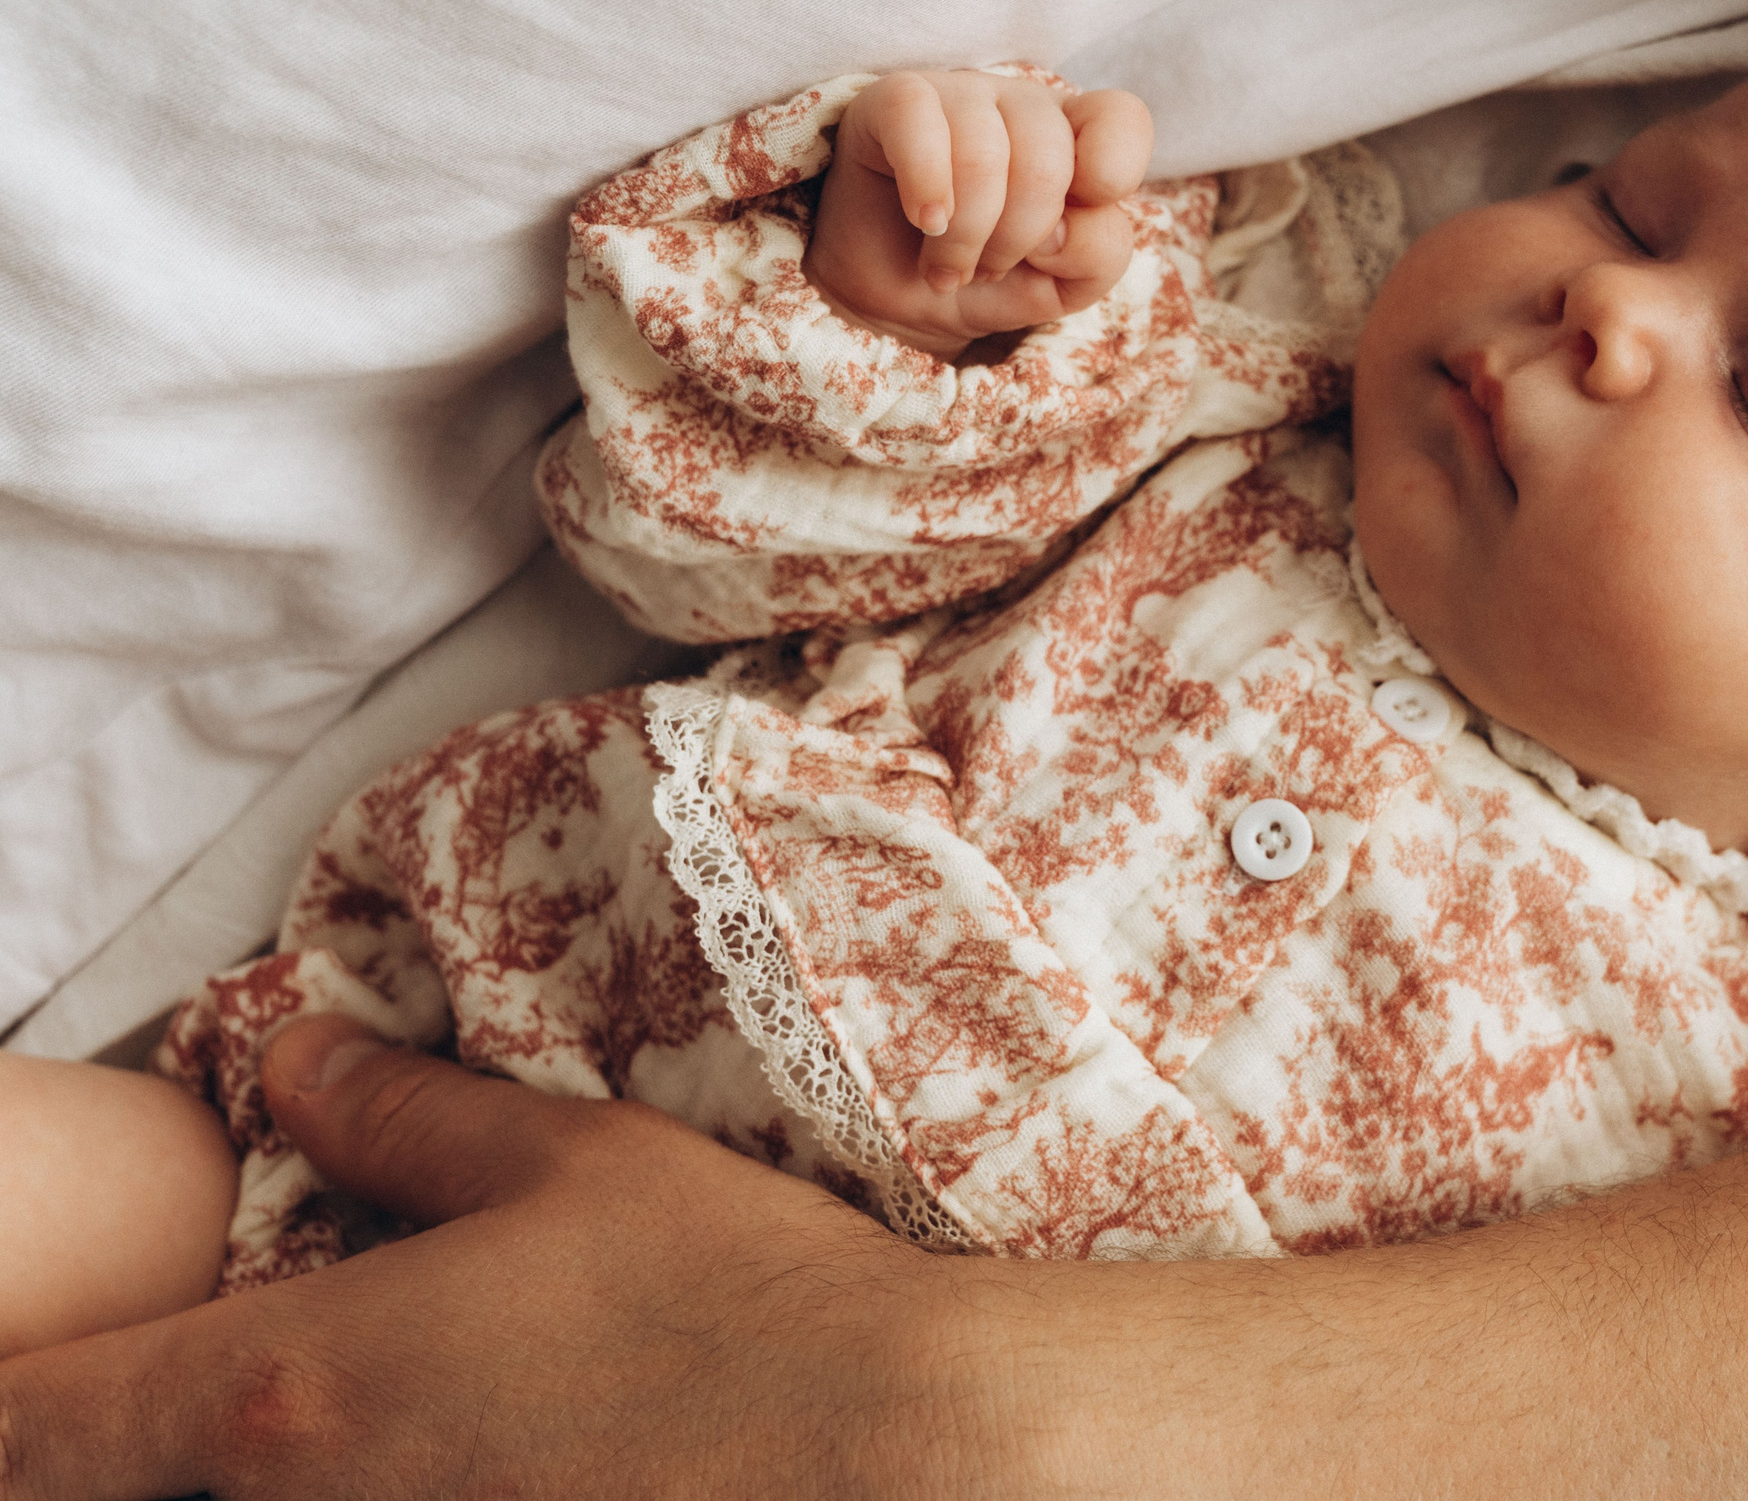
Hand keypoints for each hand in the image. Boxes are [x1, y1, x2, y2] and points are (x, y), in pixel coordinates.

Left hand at [0, 1017, 1005, 1498]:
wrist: (890, 1450)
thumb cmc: (728, 1295)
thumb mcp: (569, 1163)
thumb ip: (406, 1117)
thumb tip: (294, 1061)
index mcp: (283, 1392)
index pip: (30, 1428)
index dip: (11, 1400)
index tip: (35, 1378)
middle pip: (122, 1499)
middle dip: (136, 1447)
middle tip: (195, 1399)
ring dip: (248, 1478)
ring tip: (380, 1420)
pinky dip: (373, 1497)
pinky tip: (480, 1460)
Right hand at [805, 69, 1153, 356]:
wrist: (900, 299)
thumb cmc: (989, 280)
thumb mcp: (1065, 284)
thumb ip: (1099, 253)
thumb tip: (1060, 229)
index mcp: (1077, 137)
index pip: (1123, 119)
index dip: (1105, 181)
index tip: (1058, 238)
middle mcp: (1024, 104)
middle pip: (1046, 162)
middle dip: (1017, 240)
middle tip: (988, 269)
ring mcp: (960, 93)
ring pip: (982, 154)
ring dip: (966, 237)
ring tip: (949, 265)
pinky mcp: (895, 99)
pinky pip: (916, 121)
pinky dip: (925, 188)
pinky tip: (924, 220)